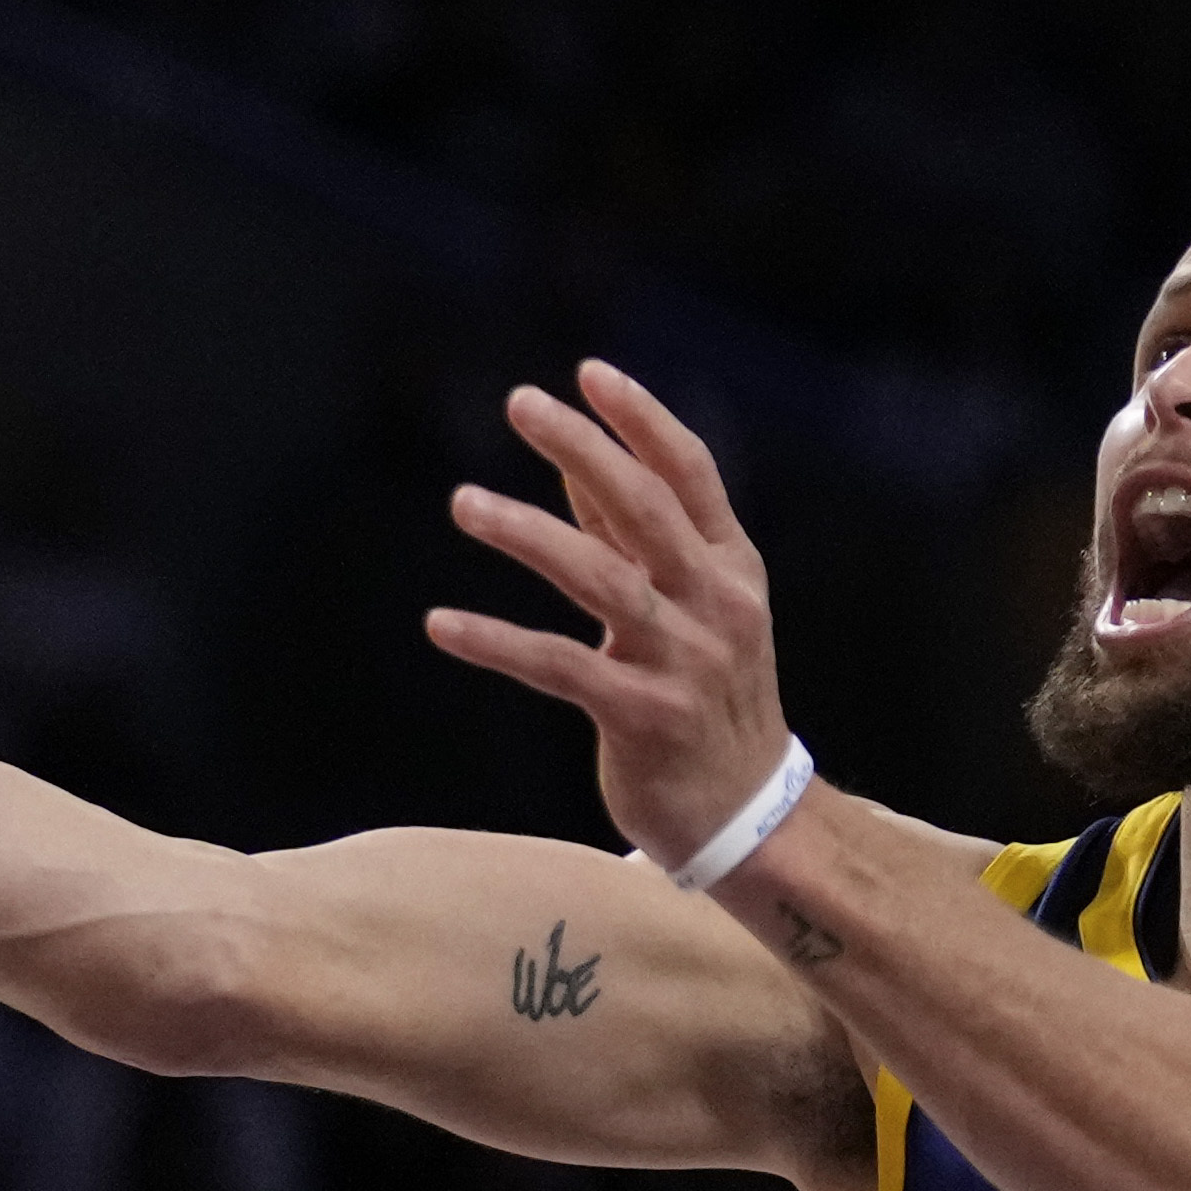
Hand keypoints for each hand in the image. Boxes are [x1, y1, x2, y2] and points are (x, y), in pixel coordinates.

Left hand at [430, 361, 793, 869]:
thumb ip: (635, 540)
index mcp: (733, 569)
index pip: (690, 475)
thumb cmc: (708, 699)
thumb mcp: (692, 609)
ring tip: (463, 503)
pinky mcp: (643, 718)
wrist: (749, 816)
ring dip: (528, 534)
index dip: (641, 420)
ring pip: (601, 580)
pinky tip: (440, 624)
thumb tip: (578, 463)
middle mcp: (717, 606)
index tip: (588, 373)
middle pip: (647, 509)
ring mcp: (684, 663)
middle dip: (583, 450)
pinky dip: (498, 642)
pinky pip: (559, 668)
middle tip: (520, 403)